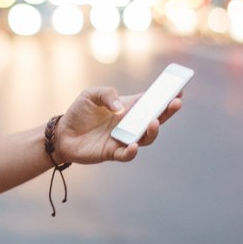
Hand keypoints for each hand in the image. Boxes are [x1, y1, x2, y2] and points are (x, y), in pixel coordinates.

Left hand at [54, 87, 182, 163]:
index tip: (179, 89)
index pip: (152, 101)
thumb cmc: (79, 112)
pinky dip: (131, 152)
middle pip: (156, 119)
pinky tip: (132, 145)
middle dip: (168, 111)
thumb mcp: (91, 95)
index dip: (167, 96)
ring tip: (153, 122)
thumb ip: (107, 95)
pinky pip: (127, 154)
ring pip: (145, 138)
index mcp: (129, 107)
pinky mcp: (113, 153)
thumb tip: (121, 109)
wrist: (62, 134)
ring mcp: (124, 139)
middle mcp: (130, 124)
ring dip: (152, 131)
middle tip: (176, 103)